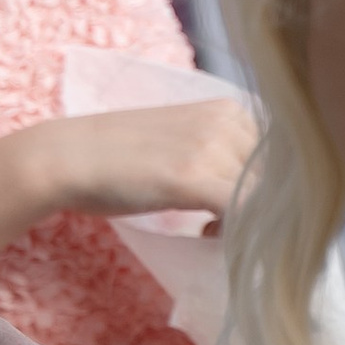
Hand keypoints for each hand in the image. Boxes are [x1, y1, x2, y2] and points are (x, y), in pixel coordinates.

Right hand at [44, 92, 255, 224]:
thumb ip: (221, 155)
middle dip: (256, 209)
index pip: (278, 160)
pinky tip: (202, 234)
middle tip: (217, 225)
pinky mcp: (193, 177)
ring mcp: (211, 148)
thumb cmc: (117, 156)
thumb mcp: (181, 141)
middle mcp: (226, 122)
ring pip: (262, 199)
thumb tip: (260, 196)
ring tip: (205, 230)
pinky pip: (242, 213)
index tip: (231, 206)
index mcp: (227, 109)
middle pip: (275, 181)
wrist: (66, 157)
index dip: (261, 190)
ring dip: (242, 224)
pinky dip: (233, 234)